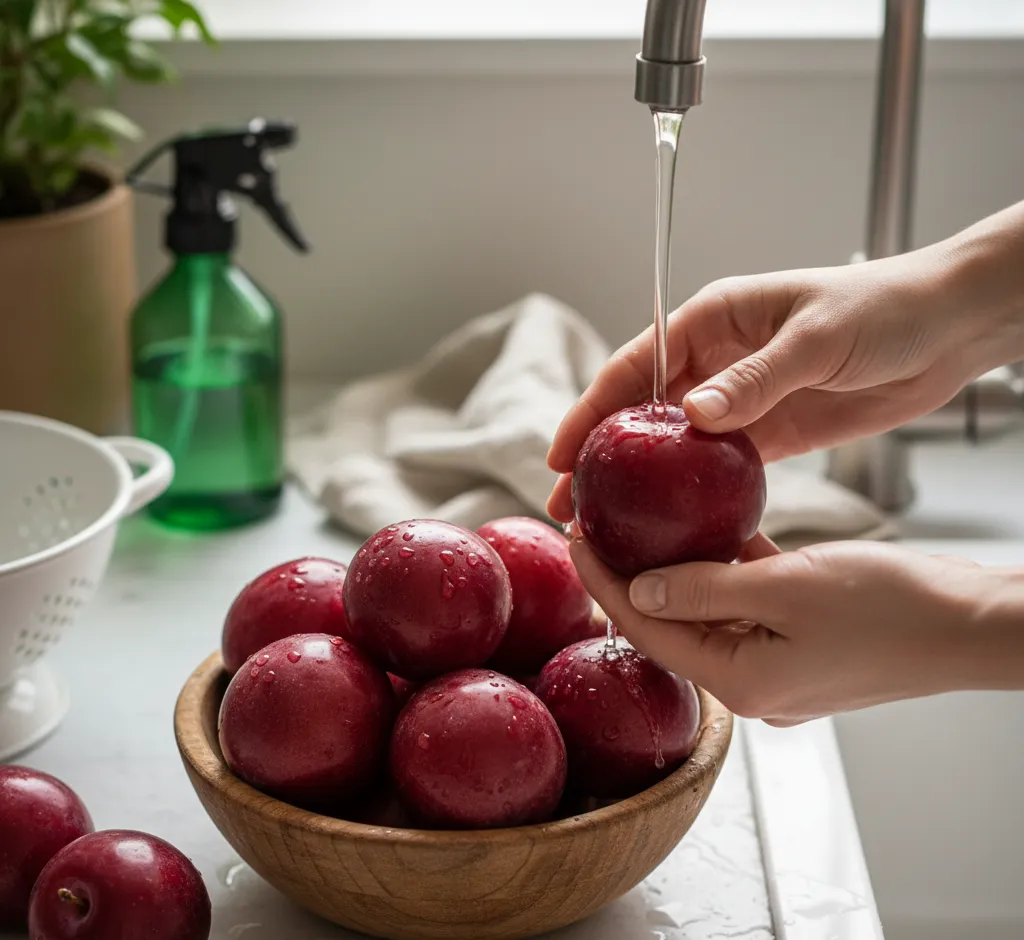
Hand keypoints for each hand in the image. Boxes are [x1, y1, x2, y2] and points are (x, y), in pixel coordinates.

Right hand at [547, 200, 1023, 523]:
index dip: (592, 409)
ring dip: (640, 482)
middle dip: (602, 455)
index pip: (635, 365)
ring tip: (607, 524)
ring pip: (673, 444)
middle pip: (641, 411)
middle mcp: (717, 359)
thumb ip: (756, 378)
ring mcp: (741, 399)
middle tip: (571, 505)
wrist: (946, 329)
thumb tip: (692, 414)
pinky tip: (670, 522)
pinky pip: (718, 464)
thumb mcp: (816, 339)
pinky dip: (691, 492)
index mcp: (714, 319)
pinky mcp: (769, 432)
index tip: (563, 452)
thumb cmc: (884, 309)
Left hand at [569, 534, 1023, 723]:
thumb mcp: (786, 588)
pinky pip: (746, 604)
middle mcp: (751, 682)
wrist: (971, 624)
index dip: (604, 582)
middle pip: (670, 622)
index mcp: (740, 681)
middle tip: (598, 524)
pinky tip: (709, 529)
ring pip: (707, 610)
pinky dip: (725, 570)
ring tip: (638, 522)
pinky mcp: (799, 642)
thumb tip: (639, 586)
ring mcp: (776, 664)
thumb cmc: (893, 609)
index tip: (575, 537)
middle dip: (630, 574)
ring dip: (676, 568)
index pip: (648, 627)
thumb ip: (706, 588)